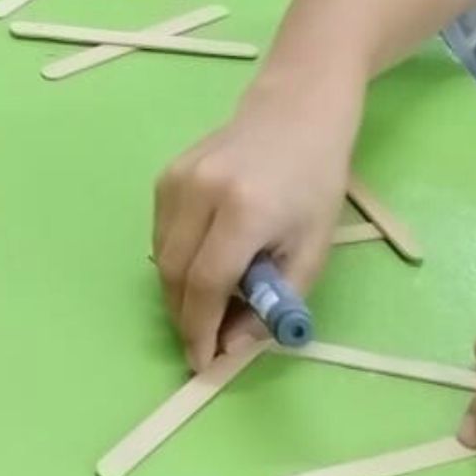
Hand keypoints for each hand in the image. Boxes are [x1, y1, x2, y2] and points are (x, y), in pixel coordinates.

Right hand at [152, 74, 362, 370]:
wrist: (295, 113)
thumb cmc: (315, 183)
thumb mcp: (312, 251)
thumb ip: (275, 304)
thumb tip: (232, 346)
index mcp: (244, 211)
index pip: (205, 285)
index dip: (200, 330)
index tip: (203, 362)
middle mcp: (201, 192)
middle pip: (174, 275)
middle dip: (185, 318)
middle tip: (206, 341)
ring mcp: (177, 179)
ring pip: (161, 258)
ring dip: (178, 293)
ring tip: (208, 306)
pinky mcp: (166, 175)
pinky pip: (160, 235)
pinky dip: (175, 262)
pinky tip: (202, 265)